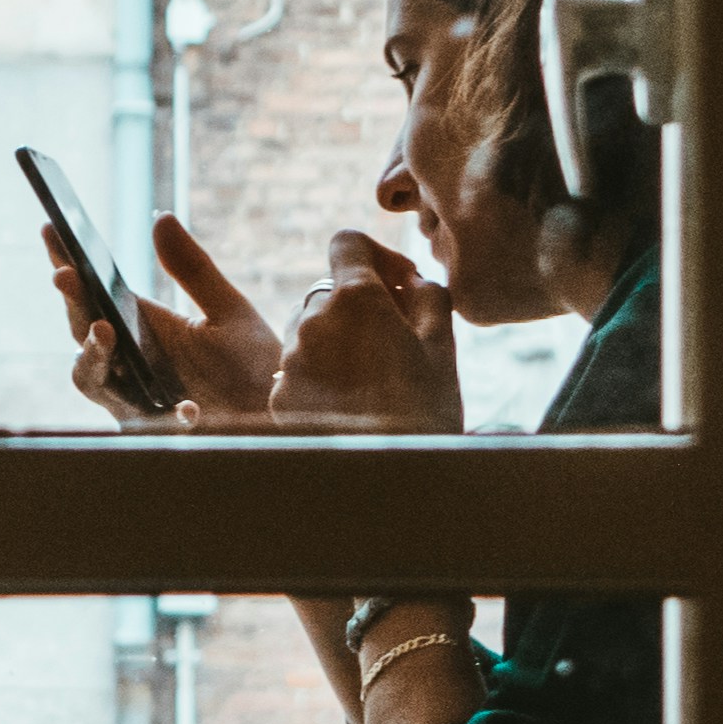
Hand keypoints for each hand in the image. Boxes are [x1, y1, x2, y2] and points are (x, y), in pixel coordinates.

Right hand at [46, 212, 281, 429]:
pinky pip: (149, 425)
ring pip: (92, 379)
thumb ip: (193, 269)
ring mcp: (137, 399)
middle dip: (72, 304)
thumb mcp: (228, 309)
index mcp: (141, 327)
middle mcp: (129, 362)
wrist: (281, 413)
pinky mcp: (158, 434)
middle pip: (81, 332)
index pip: (92, 293)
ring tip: (104, 331)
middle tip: (66, 276)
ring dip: (92, 355)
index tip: (51, 230)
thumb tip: (161, 218)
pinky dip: (167, 416)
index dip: (68, 264)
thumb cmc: (252, 364)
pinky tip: (188, 409)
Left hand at [269, 230, 463, 433]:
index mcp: (356, 298)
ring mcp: (291, 359)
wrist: (392, 481)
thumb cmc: (426, 410)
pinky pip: (298, 368)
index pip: (346, 242)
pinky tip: (350, 402)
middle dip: (359, 304)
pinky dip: (320, 373)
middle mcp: (313, 320)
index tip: (397, 285)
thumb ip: (427, 295)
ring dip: (336, 338)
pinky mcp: (279, 394)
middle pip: (329, 290)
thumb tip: (409, 282)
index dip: (374, 256)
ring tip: (371, 376)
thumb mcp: (443, 344)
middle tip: (393, 336)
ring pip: (309, 329)